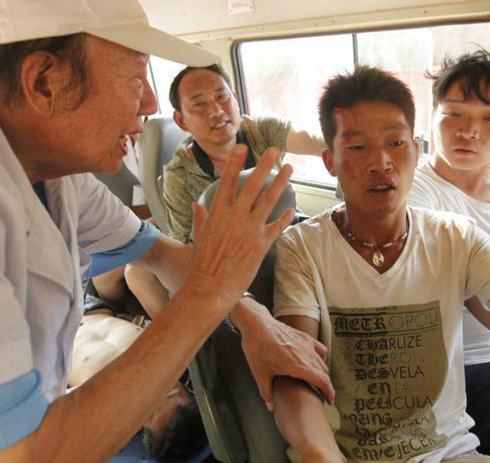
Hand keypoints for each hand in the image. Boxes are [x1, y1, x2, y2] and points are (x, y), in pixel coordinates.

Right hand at [187, 146, 294, 310]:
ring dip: (281, 182)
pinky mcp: (261, 244)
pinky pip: (277, 226)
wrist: (211, 287)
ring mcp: (250, 229)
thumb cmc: (201, 265)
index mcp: (218, 212)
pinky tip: (292, 209)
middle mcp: (235, 216)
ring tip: (289, 169)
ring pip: (269, 199)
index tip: (242, 147)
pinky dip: (285, 217)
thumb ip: (201, 218)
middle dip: (265, 165)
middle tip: (275, 150)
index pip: (227, 180)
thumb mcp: (199, 237)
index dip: (235, 162)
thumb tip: (197, 205)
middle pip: (253, 184)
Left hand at [238, 304, 333, 409]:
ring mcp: (307, 344)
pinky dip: (321, 358)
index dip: (329, 393)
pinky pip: (319, 349)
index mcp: (299, 366)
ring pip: (322, 362)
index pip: (322, 382)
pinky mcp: (304, 337)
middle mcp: (307, 355)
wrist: (256, 324)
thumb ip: (267, 392)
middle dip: (326, 386)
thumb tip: (271, 407)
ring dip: (323, 373)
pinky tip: (315, 361)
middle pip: (324, 373)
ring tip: (318, 382)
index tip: (330, 401)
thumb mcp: (260, 373)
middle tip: (323, 396)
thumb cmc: (257, 347)